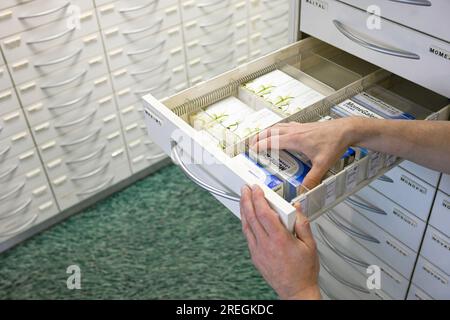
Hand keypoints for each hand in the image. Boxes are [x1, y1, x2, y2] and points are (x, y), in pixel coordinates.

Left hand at [240, 185, 320, 299]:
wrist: (296, 292)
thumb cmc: (304, 271)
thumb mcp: (310, 245)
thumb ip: (303, 224)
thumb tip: (297, 208)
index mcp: (280, 239)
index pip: (264, 212)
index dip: (258, 198)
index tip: (256, 188)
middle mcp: (266, 244)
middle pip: (251, 216)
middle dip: (247, 199)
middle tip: (245, 189)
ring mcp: (258, 251)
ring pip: (246, 226)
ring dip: (244, 210)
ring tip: (244, 199)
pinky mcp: (255, 257)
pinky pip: (247, 236)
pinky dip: (246, 224)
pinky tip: (247, 218)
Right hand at [250, 117, 358, 189]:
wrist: (347, 129)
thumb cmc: (335, 143)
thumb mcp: (322, 164)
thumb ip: (312, 179)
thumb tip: (303, 192)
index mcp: (295, 139)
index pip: (271, 141)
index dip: (259, 146)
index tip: (251, 151)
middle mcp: (294, 131)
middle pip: (270, 131)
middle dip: (258, 137)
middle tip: (251, 145)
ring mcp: (299, 127)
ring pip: (277, 126)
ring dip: (266, 132)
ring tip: (261, 139)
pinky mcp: (304, 126)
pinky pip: (285, 126)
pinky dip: (277, 129)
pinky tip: (281, 134)